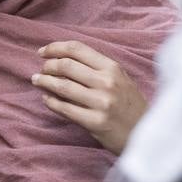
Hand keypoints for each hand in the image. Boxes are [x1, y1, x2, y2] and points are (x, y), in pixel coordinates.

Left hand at [32, 41, 148, 153]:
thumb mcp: (121, 79)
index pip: (78, 49)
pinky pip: (65, 108)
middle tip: (41, 70)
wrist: (145, 133)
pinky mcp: (95, 122)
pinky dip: (51, 102)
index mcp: (112, 68)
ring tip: (37, 81)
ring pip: (62, 86)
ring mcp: (101, 102)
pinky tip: (46, 99)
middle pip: (66, 65)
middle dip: (48, 66)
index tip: (43, 51)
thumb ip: (98, 69)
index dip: (56, 48)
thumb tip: (64, 59)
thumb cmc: (130, 106)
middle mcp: (107, 82)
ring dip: (44, 81)